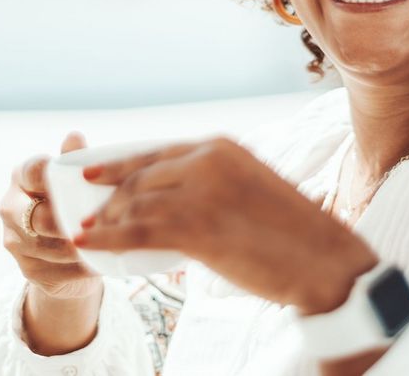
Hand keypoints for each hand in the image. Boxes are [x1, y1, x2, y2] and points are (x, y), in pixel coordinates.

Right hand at [0, 132, 102, 300]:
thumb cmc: (73, 203)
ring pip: (53, 247)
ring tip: (111, 241)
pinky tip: (104, 259)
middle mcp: (11, 208)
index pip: (32, 172)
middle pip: (41, 216)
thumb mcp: (76, 180)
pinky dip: (84, 267)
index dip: (53, 174)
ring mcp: (15, 242)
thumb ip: (75, 160)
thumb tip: (74, 136)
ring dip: (84, 246)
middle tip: (102, 221)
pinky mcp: (28, 271)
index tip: (80, 178)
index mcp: (21, 177)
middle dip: (73, 221)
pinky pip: (61, 270)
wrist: (64, 253)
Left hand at [75, 137, 377, 313]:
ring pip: (135, 202)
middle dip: (108, 195)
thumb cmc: (292, 233)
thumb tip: (177, 204)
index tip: (92, 172)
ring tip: (87, 231)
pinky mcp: (196, 226)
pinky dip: (106, 238)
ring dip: (105, 220)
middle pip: (140, 174)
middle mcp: (208, 160)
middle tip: (84, 210)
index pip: (157, 151)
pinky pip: (137, 231)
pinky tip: (88, 244)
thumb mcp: (251, 189)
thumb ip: (214, 186)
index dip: (120, 164)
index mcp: (222, 147)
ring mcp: (201, 191)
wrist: (324, 260)